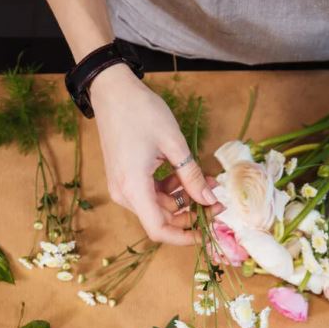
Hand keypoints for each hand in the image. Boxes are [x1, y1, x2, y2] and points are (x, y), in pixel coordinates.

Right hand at [91, 64, 215, 244]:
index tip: (205, 233)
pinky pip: (150, 194)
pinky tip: (187, 175)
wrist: (111, 89)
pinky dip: (170, 189)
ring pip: (158, 206)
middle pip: (161, 218)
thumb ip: (192, 176)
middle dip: (190, 213)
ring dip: (183, 199)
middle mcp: (124, 193)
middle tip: (217, 200)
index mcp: (133, 187)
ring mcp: (122, 186)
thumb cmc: (140, 111)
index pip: (158, 229)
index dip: (183, 238)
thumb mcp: (174, 143)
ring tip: (206, 181)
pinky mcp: (124, 178)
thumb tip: (209, 200)